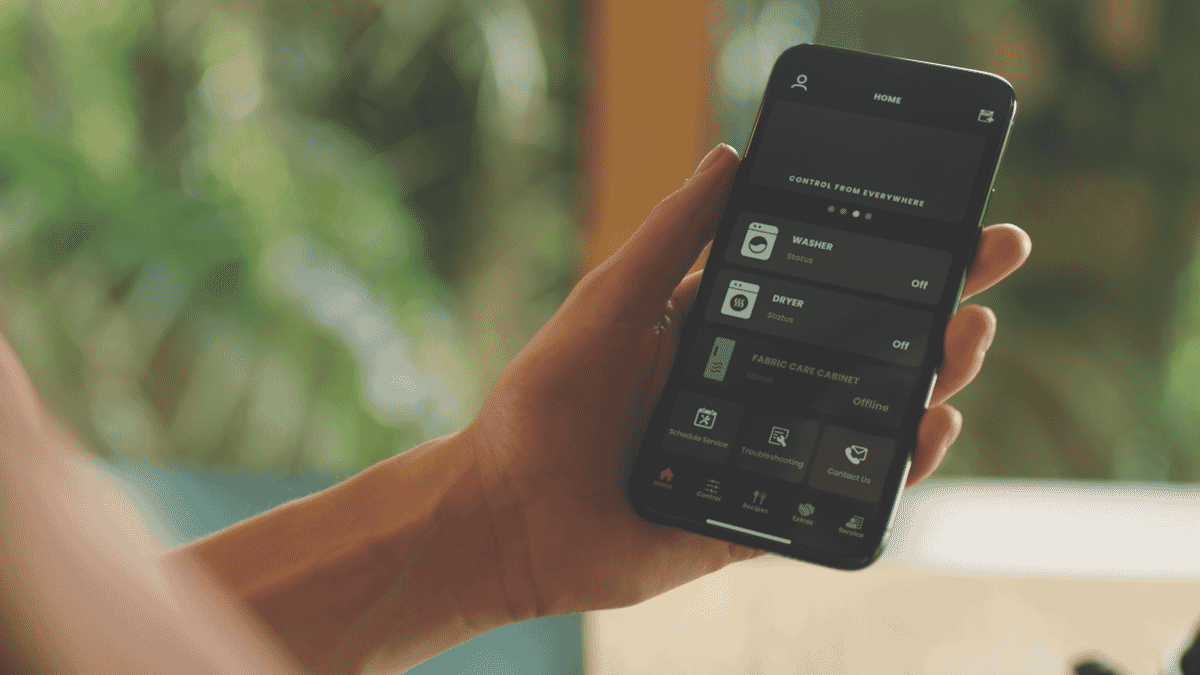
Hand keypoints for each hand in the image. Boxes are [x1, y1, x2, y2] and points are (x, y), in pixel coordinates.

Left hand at [463, 144, 1030, 620]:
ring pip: (867, 417)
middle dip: (934, 308)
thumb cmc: (545, 403)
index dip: (888, 257)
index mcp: (722, 331)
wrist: (508, 513)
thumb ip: (672, 237)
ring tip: (966, 340)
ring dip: (929, 378)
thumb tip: (730, 155)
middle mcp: (752, 387)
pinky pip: (841, 493)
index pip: (823, 286)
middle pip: (864, 348)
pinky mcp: (760, 513)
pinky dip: (892, 467)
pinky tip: (925, 431)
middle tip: (989, 271)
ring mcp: (761, 451)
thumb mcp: (611, 300)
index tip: (949, 224)